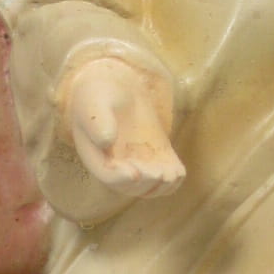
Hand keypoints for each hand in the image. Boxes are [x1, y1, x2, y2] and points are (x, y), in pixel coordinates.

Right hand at [63, 56, 184, 194]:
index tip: (135, 173)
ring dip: (161, 185)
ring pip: (149, 186)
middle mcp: (116, 165)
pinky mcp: (155, 156)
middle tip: (158, 173)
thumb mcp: (95, 103)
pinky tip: (178, 171)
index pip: (108, 176)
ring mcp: (137, 162)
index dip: (121, 179)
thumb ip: (98, 121)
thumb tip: (107, 141)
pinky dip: (173, 179)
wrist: (116, 87)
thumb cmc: (99, 94)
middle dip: (145, 184)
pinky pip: (164, 177)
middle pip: (130, 187)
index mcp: (96, 156)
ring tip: (170, 173)